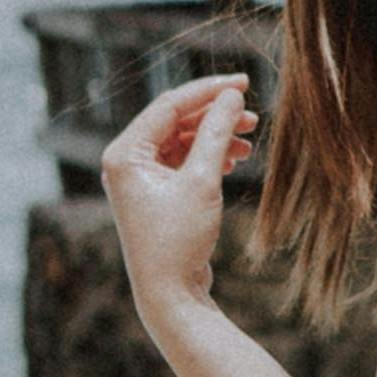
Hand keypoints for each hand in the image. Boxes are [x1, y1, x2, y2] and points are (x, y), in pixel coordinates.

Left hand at [101, 76, 254, 304]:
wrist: (170, 295)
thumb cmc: (179, 239)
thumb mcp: (202, 180)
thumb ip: (216, 132)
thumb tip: (232, 96)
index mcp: (124, 153)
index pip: (169, 105)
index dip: (208, 90)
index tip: (243, 82)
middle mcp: (126, 161)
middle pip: (175, 120)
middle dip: (215, 115)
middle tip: (252, 114)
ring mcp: (139, 178)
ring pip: (182, 139)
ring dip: (215, 135)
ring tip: (249, 138)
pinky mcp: (155, 193)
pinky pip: (183, 160)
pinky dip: (209, 155)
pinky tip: (235, 158)